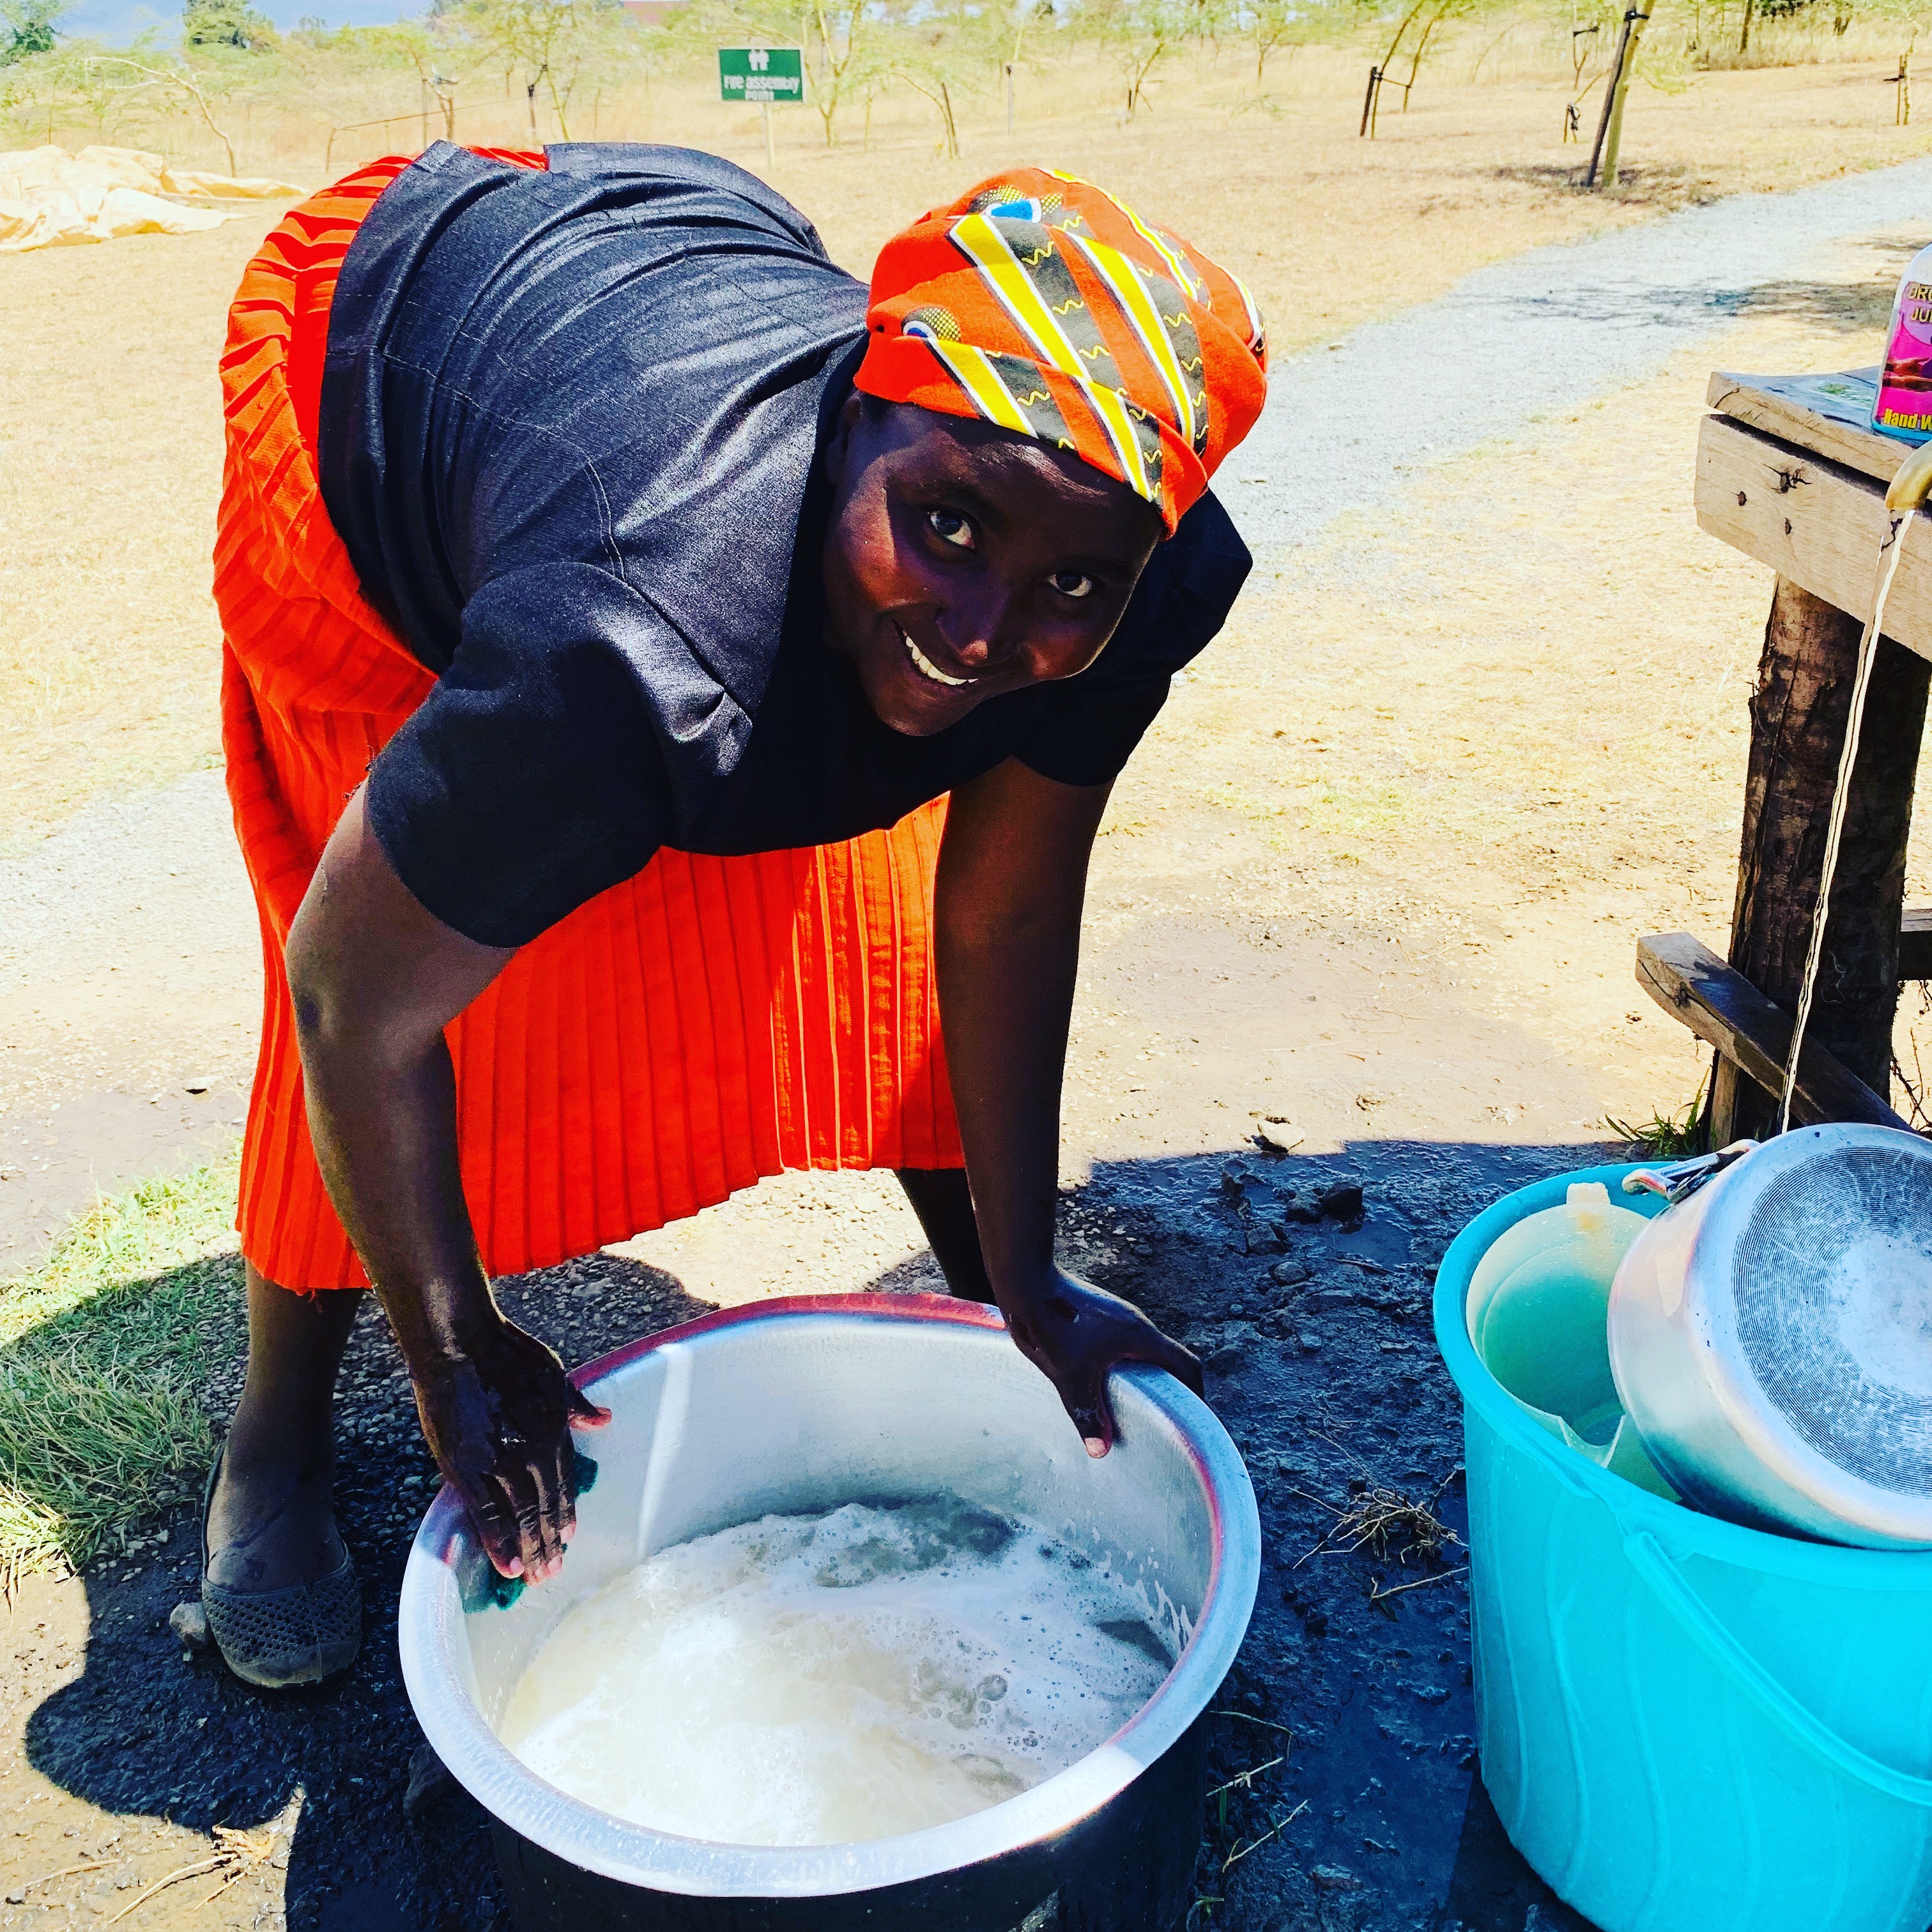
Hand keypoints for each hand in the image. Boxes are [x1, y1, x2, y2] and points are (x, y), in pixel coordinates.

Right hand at [406, 1315, 609, 1581]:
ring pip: (521, 1516)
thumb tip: (604, 1419)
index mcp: (553, 1430)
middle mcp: (534, 1451)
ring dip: (531, 1548)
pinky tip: (509, 1566)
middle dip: (551, 1541)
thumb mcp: (554, 1374)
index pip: (564, 1482)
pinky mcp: (467, 1467)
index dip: (565, 1511)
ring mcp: (500, 1461)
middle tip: (554, 1571)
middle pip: (546, 1505)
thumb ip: (576, 1404)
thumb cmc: (506, 1352)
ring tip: (537, 1577)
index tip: (569, 1535)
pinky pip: (486, 1514)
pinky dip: (499, 1542)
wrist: (461, 1343)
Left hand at [999, 1268, 1203, 1457]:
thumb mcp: (1070, 1376)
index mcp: (1142, 1336)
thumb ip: (1087, 1413)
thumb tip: (1101, 1452)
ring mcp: (1119, 1316)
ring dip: (1147, 1376)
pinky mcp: (1101, 1314)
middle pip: (1169, 1359)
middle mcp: (1137, 1322)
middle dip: (1171, 1390)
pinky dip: (1127, 1364)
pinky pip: (1125, 1343)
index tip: (1192, 1420)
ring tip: (1136, 1406)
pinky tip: (1105, 1381)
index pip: (1187, 1365)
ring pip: (1145, 1350)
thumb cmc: (1051, 1325)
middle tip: (1164, 1420)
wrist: (1027, 1282)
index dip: (1196, 1394)